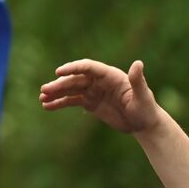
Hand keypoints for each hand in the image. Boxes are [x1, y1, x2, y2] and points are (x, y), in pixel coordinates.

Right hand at [39, 59, 161, 133]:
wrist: (144, 124)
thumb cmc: (146, 110)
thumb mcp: (143, 97)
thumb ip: (138, 81)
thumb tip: (138, 63)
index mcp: (111, 75)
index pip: (89, 68)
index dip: (74, 68)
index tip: (59, 72)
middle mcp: (100, 81)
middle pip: (76, 79)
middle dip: (60, 84)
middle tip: (44, 90)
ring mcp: (94, 91)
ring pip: (71, 89)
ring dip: (56, 93)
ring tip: (42, 98)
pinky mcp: (91, 103)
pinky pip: (72, 101)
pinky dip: (60, 103)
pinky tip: (47, 106)